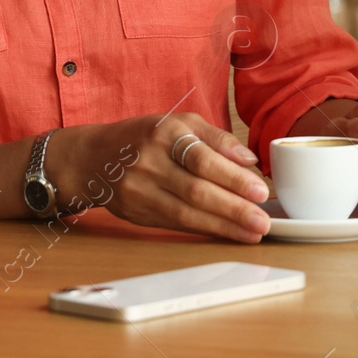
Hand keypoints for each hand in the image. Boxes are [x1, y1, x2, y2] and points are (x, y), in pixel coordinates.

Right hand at [54, 112, 270, 242]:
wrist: (95, 158)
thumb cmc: (147, 136)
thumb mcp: (181, 123)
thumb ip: (217, 139)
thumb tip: (250, 160)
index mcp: (165, 133)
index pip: (202, 158)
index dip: (232, 176)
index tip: (260, 189)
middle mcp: (149, 163)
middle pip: (196, 190)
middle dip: (233, 208)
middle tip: (262, 220)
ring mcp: (140, 191)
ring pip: (186, 213)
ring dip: (224, 225)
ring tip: (253, 232)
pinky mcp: (137, 213)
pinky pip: (176, 225)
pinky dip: (206, 230)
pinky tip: (229, 233)